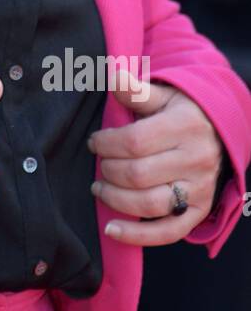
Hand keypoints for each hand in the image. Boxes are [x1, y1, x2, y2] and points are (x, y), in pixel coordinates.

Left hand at [88, 68, 226, 244]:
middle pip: (138, 175)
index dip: (106, 144)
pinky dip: (137, 236)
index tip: (93, 142)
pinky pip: (168, 232)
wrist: (218, 132)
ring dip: (115, 200)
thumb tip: (111, 74)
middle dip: (108, 171)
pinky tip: (112, 229)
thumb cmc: (181, 112)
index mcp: (185, 126)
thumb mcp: (162, 95)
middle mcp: (196, 159)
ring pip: (149, 204)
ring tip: (100, 189)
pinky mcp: (198, 211)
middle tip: (98, 165)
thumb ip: (135, 90)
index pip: (135, 141)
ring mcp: (200, 188)